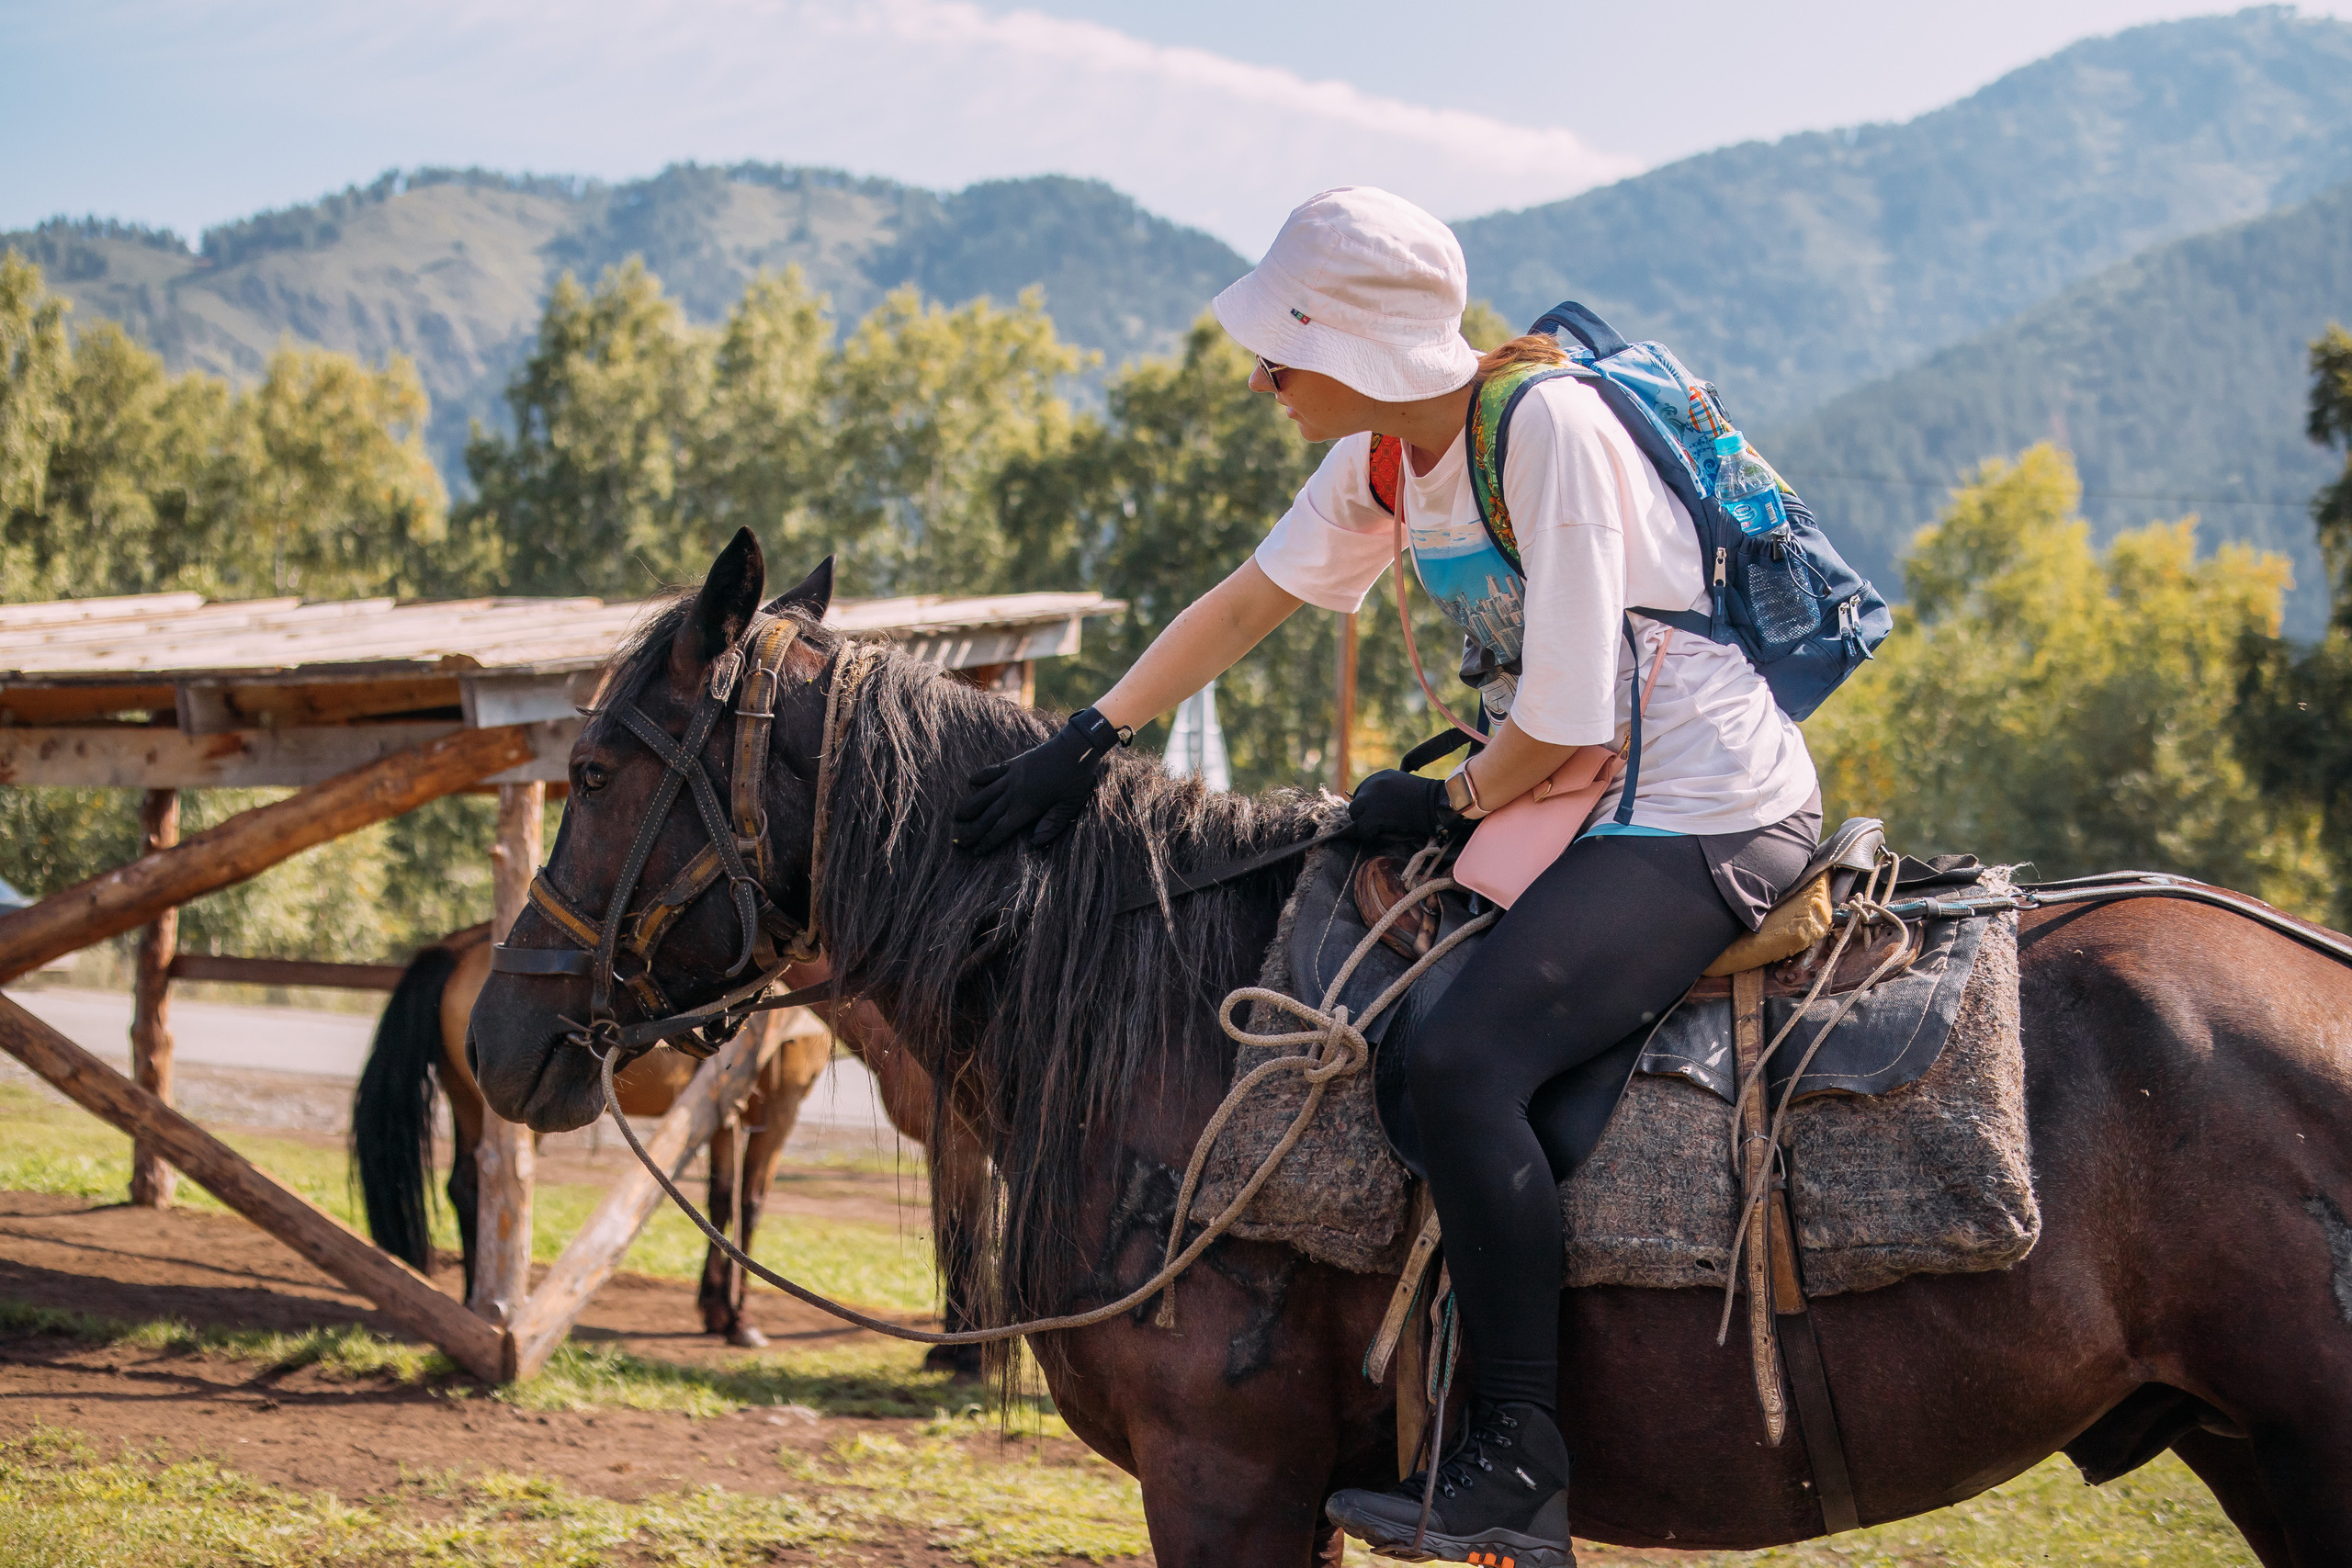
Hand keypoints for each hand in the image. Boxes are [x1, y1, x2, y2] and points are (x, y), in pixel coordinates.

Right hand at [951, 711, 1122, 853]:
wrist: (1076, 747)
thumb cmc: (1076, 779)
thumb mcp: (1069, 807)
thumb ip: (1051, 826)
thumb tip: (1035, 844)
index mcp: (1027, 806)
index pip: (1001, 829)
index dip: (988, 841)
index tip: (976, 851)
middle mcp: (1014, 792)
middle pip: (989, 815)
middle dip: (973, 830)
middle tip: (959, 841)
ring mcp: (1012, 776)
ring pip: (986, 794)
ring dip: (971, 806)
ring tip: (958, 816)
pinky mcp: (1015, 763)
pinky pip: (993, 771)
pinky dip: (982, 776)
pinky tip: (971, 781)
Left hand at [1345, 769, 1455, 843]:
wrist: (1437, 804)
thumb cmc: (1428, 800)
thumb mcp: (1405, 787)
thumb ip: (1389, 792)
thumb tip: (1380, 806)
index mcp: (1382, 775)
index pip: (1363, 791)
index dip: (1368, 805)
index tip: (1377, 815)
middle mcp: (1373, 783)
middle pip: (1356, 802)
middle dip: (1363, 815)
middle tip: (1376, 825)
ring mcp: (1371, 797)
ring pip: (1355, 814)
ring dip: (1364, 824)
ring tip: (1378, 830)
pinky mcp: (1372, 813)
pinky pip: (1362, 827)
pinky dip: (1368, 834)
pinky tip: (1379, 835)